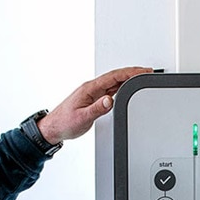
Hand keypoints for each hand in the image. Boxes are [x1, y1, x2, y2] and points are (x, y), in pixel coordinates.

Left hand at [36, 66, 151, 144]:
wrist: (53, 128)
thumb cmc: (64, 123)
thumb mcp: (82, 118)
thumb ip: (97, 108)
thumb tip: (110, 100)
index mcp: (89, 89)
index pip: (113, 77)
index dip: (129, 73)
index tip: (142, 71)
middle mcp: (91, 88)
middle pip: (115, 76)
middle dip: (132, 73)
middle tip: (146, 72)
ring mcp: (92, 93)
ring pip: (114, 82)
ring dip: (127, 79)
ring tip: (140, 78)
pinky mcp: (93, 99)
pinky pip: (110, 89)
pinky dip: (121, 87)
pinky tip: (126, 89)